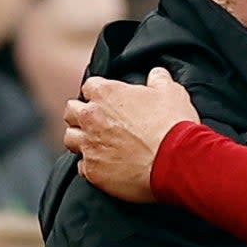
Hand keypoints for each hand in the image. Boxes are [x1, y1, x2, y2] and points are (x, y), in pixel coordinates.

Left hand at [64, 67, 197, 202]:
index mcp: (107, 94)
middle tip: (99, 119)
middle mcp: (91, 118)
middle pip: (71, 111)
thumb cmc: (173, 125)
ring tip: (97, 142)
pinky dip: (92, 164)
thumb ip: (159, 79)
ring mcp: (89, 145)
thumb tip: (156, 75)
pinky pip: (82, 166)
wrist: (176, 160)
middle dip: (82, 113)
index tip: (110, 98)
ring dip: (81, 138)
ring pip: (70, 138)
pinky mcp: (93, 171)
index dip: (100, 91)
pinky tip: (106, 163)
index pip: (90, 86)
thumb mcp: (172, 92)